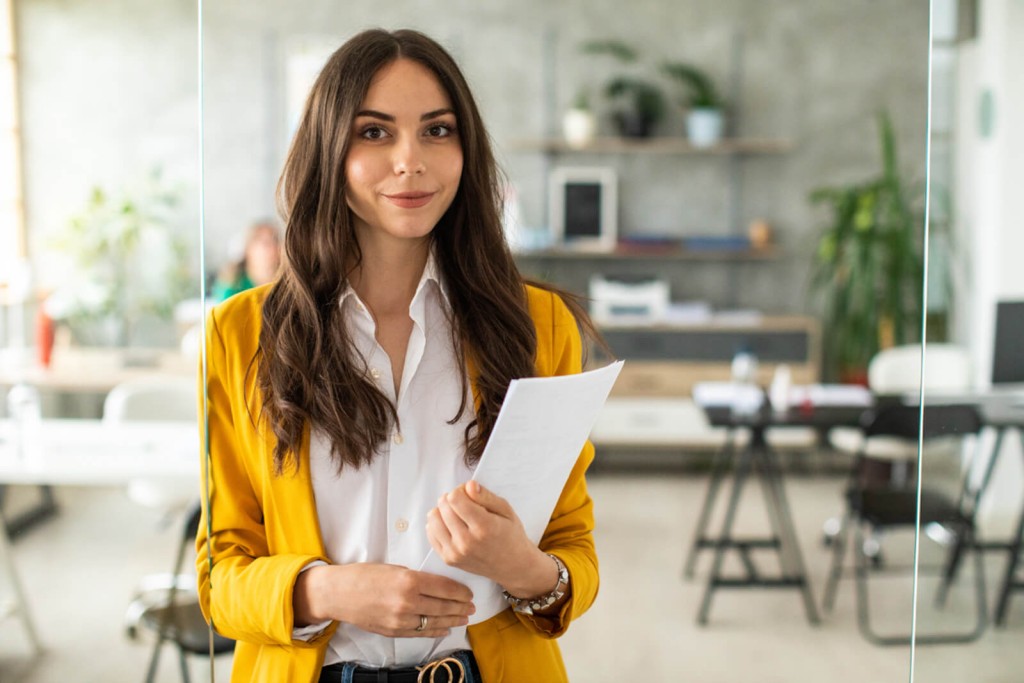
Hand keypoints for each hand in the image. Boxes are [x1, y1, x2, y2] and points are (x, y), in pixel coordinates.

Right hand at [293, 563, 474, 637]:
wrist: (338, 593)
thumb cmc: (364, 575)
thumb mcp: (394, 568)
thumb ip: (416, 577)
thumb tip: (437, 584)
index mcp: (409, 581)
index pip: (444, 587)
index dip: (460, 591)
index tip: (469, 592)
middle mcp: (407, 602)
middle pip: (443, 606)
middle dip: (461, 607)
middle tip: (472, 607)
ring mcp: (400, 619)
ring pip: (435, 622)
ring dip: (452, 620)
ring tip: (464, 618)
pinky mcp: (394, 631)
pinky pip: (420, 632)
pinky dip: (435, 631)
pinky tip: (445, 628)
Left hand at [426, 481, 556, 597]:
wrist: (512, 566)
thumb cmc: (511, 535)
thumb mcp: (506, 510)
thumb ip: (486, 496)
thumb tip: (468, 485)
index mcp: (484, 527)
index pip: (455, 498)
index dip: (460, 490)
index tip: (469, 494)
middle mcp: (467, 541)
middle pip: (443, 506)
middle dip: (451, 499)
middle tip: (464, 504)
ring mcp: (455, 552)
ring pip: (433, 519)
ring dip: (442, 511)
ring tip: (457, 514)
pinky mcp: (448, 559)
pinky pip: (431, 533)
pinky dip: (438, 524)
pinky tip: (451, 525)